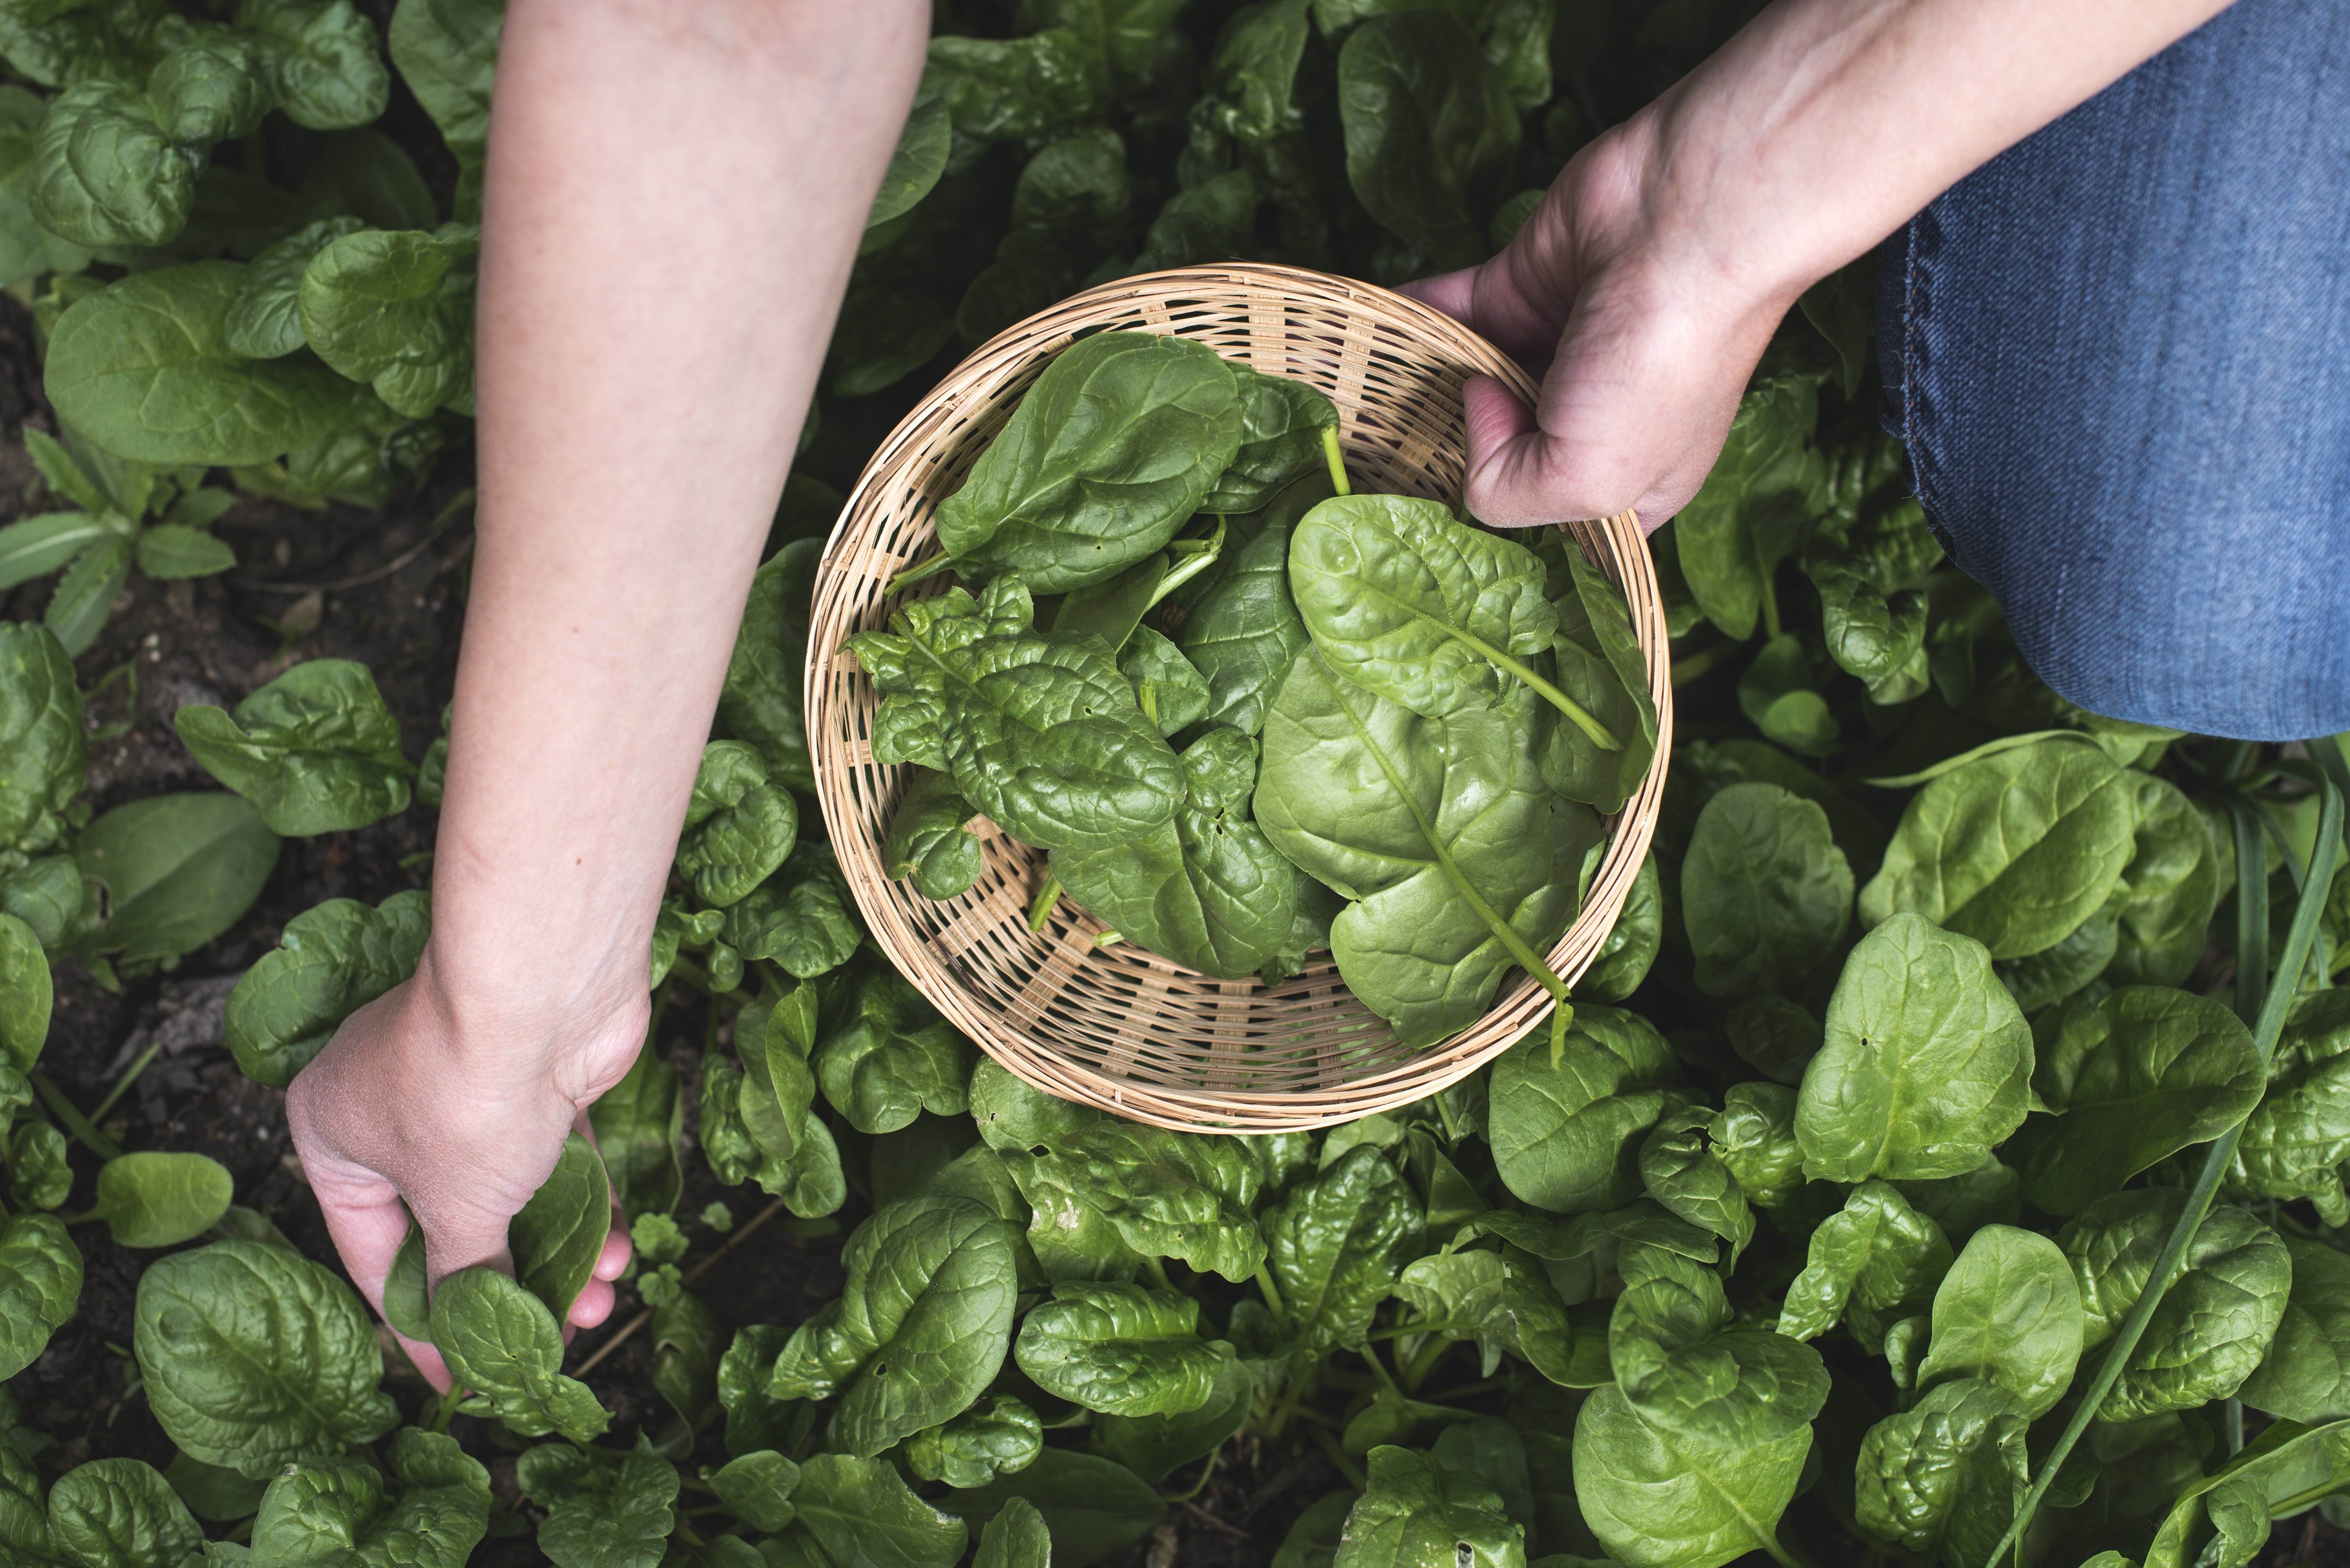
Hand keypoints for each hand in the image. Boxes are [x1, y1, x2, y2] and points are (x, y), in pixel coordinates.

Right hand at [284, 951, 641, 1390]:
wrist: (542, 990)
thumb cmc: (466, 1094)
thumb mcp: (455, 1207)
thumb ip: (462, 1269)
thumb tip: (474, 1319)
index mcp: (333, 1133)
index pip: (372, 1253)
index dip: (418, 1324)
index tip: (458, 1379)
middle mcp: (391, 1105)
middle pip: (449, 1224)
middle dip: (507, 1285)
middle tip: (553, 1339)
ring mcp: (468, 1087)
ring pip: (509, 1194)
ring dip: (557, 1252)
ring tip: (601, 1302)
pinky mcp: (536, 1078)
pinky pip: (555, 1161)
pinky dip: (583, 1206)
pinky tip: (616, 1250)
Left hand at [1403, 120, 1799, 533]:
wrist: (1687, 225)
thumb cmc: (1660, 366)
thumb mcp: (1587, 480)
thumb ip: (1506, 490)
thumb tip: (1468, 408)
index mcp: (1626, 483)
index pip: (1554, 524)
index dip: (1511, 520)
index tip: (1458, 521)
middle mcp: (1589, 419)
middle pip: (1500, 451)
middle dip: (1452, 455)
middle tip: (1384, 464)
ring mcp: (1553, 349)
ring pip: (1468, 378)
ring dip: (1421, 385)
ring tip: (1361, 402)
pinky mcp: (1520, 286)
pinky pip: (1451, 311)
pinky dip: (1410, 320)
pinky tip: (1368, 333)